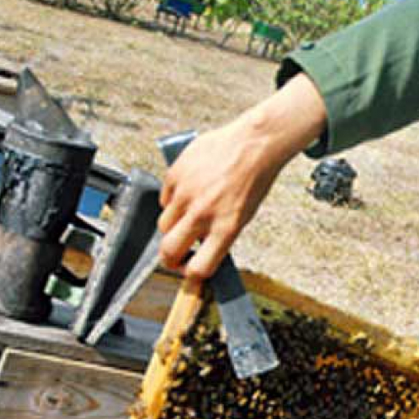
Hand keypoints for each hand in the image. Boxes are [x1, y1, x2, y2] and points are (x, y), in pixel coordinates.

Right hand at [158, 73, 326, 279]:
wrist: (254, 144)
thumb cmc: (255, 178)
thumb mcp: (245, 215)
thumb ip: (221, 233)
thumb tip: (203, 249)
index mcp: (226, 227)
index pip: (199, 267)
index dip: (191, 275)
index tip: (190, 272)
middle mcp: (203, 213)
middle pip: (169, 251)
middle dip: (169, 258)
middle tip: (175, 255)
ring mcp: (186, 194)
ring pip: (164, 225)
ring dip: (172, 227)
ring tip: (187, 216)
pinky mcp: (176, 174)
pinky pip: (164, 198)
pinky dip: (173, 200)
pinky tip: (188, 192)